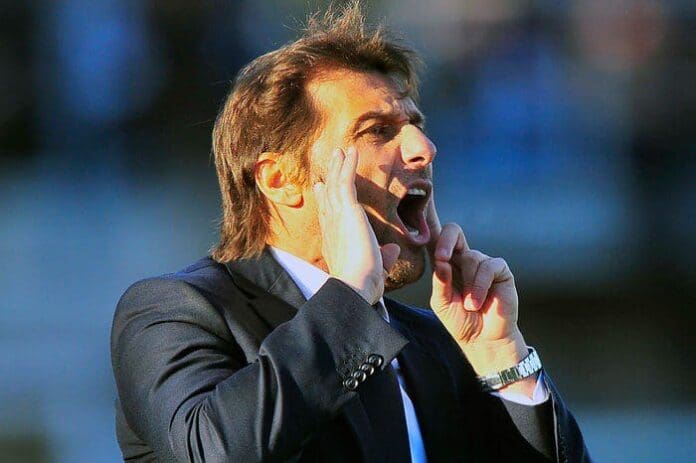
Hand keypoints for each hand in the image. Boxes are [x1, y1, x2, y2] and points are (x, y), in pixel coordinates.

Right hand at [313, 147, 400, 304]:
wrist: (355, 285)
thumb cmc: (363, 284)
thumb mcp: (376, 268)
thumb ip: (384, 257)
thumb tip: (394, 251)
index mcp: (334, 240)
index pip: (327, 214)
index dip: (324, 199)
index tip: (322, 187)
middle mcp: (332, 226)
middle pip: (329, 195)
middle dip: (331, 175)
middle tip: (333, 160)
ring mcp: (337, 217)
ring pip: (336, 185)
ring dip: (339, 166)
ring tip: (341, 150)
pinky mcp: (347, 211)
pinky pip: (345, 182)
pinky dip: (348, 166)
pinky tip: (352, 152)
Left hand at [426, 195, 533, 392]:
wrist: (482, 338)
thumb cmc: (460, 320)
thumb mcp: (442, 303)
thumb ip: (440, 282)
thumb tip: (441, 261)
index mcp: (445, 263)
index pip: (436, 238)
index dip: (430, 230)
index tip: (424, 240)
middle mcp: (463, 258)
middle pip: (453, 231)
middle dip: (446, 241)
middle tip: (441, 258)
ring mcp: (482, 263)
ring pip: (472, 257)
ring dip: (468, 284)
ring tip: (469, 305)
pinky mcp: (500, 270)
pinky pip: (489, 267)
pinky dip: (481, 285)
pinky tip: (477, 302)